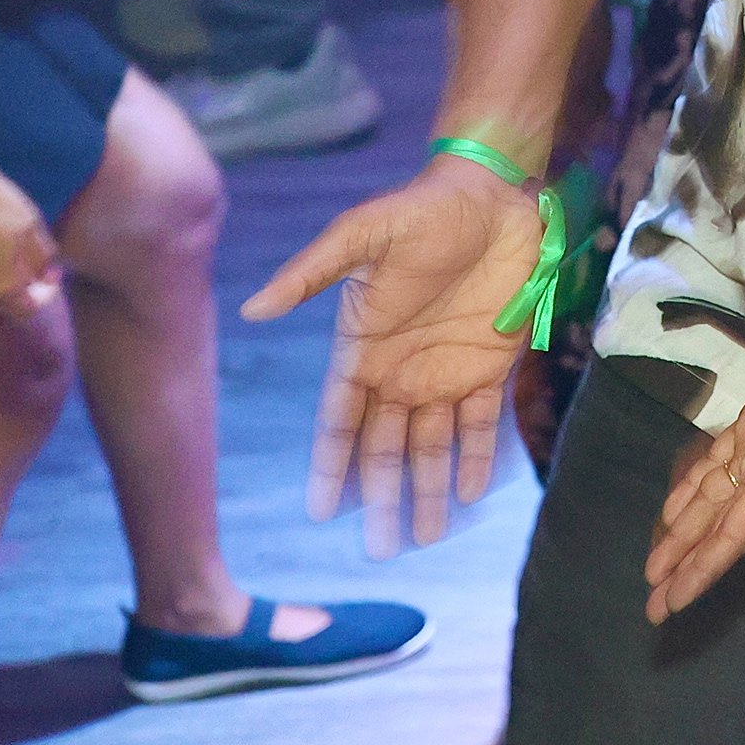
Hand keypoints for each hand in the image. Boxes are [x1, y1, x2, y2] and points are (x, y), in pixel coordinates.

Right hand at [241, 159, 549, 555]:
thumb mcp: (360, 233)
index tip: (320, 512)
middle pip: (386, 449)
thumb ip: (310, 273)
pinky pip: (482, 423)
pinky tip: (470, 495)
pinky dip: (477, 457)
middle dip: (383, 499)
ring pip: (433, 445)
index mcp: (363, 349)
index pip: (340, 421)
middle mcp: (401, 372)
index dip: (331, 466)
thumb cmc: (422, 210)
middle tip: (382, 552)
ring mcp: (447, 371)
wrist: (493, 193)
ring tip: (424, 538)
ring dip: (428, 491)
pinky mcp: (491, 365)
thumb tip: (252, 309)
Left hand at [644, 287, 744, 619]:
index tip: (676, 599)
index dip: (707, 563)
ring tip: (656, 567)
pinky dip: (697, 483)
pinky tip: (675, 506)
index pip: (742, 528)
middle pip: (722, 524)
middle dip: (687, 562)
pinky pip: (723, 458)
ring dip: (686, 531)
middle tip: (652, 605)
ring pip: (718, 496)